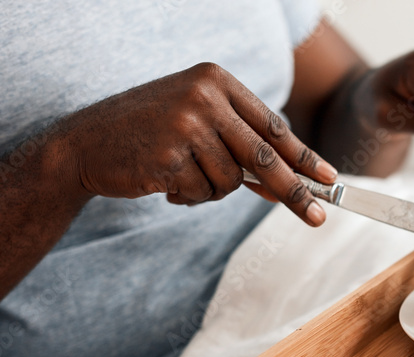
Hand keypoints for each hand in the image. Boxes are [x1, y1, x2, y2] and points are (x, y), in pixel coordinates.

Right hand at [56, 62, 338, 225]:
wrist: (83, 144)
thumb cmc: (147, 135)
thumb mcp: (197, 125)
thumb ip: (239, 146)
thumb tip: (286, 183)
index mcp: (216, 81)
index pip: (272, 125)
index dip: (304, 156)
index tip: (329, 179)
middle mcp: (204, 96)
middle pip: (264, 157)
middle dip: (294, 192)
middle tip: (317, 218)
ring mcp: (186, 123)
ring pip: (231, 181)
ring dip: (212, 190)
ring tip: (182, 175)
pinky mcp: (169, 154)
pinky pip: (203, 192)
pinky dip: (190, 196)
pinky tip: (164, 181)